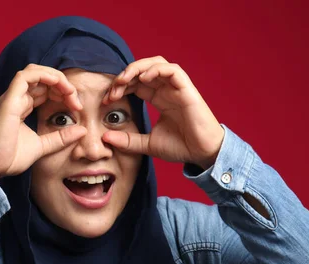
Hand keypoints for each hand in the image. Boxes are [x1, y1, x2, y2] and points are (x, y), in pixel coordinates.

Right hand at [0, 64, 87, 178]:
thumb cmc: (9, 158)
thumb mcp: (43, 146)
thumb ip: (61, 138)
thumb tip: (83, 130)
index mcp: (22, 106)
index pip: (45, 89)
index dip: (63, 93)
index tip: (77, 108)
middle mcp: (16, 98)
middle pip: (43, 78)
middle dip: (63, 85)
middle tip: (76, 102)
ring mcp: (11, 97)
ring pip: (35, 72)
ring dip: (56, 78)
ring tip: (70, 92)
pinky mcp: (8, 101)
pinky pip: (25, 76)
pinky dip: (43, 75)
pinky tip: (58, 84)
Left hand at [101, 56, 224, 169]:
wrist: (203, 153)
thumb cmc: (181, 146)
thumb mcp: (147, 144)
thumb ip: (127, 140)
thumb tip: (105, 137)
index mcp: (158, 98)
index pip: (135, 83)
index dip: (119, 87)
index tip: (106, 100)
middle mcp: (167, 89)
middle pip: (142, 70)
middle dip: (124, 77)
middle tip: (112, 91)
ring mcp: (177, 88)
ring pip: (156, 64)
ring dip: (137, 68)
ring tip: (123, 81)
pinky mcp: (187, 89)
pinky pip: (172, 70)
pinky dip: (156, 70)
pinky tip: (143, 79)